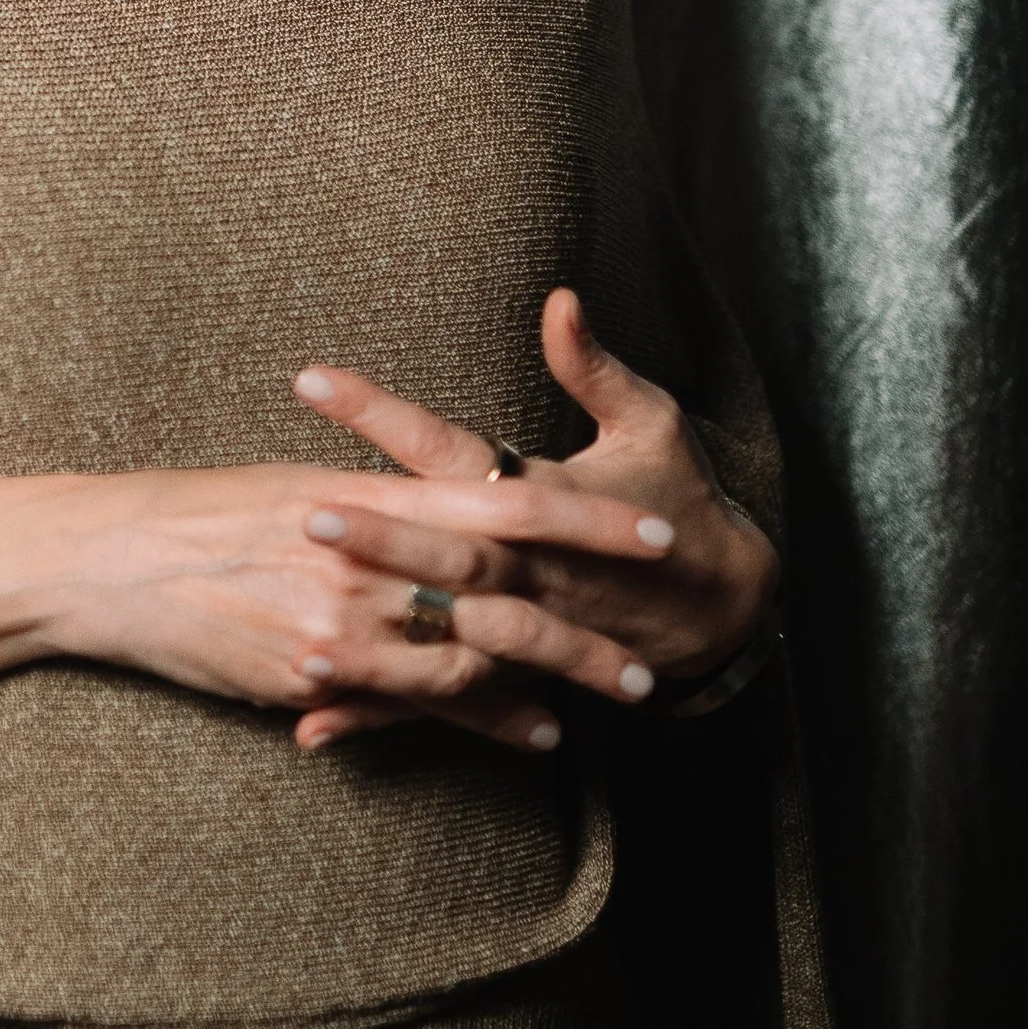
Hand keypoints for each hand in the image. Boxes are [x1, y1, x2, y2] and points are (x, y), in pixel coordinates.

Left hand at [282, 286, 778, 750]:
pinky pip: (440, 701)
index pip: (450, 447)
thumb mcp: (651, 422)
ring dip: (373, 642)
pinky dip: (378, 716)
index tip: (312, 378)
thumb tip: (560, 300)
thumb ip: (593, 366)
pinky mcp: (512, 674)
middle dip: (377, 534)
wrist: (728, 605)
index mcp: (545, 497)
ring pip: (441, 637)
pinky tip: (311, 728)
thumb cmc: (680, 498)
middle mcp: (528, 566)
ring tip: (299, 640)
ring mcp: (520, 627)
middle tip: (304, 512)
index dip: (383, 414)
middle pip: (444, 550)